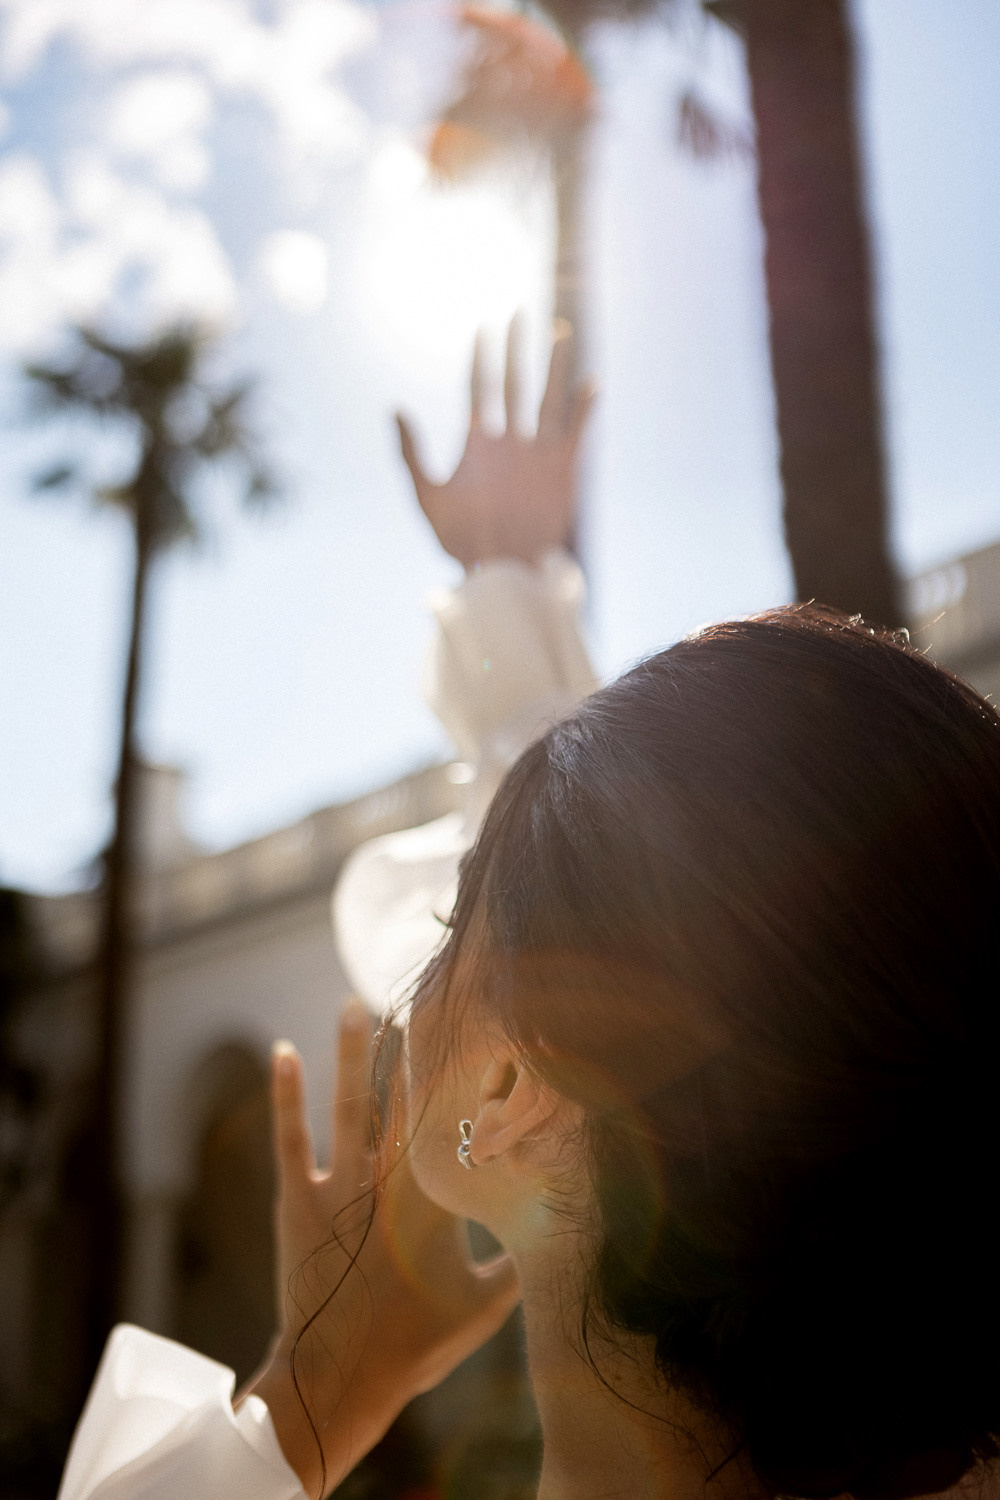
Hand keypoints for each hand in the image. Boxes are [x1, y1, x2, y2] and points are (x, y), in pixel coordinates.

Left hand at [242, 1001, 518, 1498]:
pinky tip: (283, 1051)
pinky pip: (291, 1137)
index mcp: (436, 1200)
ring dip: (355, 1052)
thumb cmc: (414, 1346)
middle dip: (416, 1046)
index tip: (482, 1032)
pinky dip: (287, 1093)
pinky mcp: (299, 1200)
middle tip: (424, 995)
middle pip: (405, 1099)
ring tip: (356, 1003)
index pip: (457, 1124)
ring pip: (351, 1105)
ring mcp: (341, 1187)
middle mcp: (388, 1181)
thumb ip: (519, 1263)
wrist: (338, 1381)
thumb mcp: (483, 1307)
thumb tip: (563, 1230)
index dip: (468, 1076)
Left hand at [397, 317, 594, 570]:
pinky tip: (592, 382)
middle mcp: (509, 441)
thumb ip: (411, 453)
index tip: (480, 327)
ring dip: (553, 365)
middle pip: (513, 382)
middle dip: (515, 348)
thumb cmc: (459, 540)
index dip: (479, 357)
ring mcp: (537, 452)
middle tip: (518, 311)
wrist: (499, 569)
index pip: (478, 388)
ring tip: (559, 330)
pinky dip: (584, 407)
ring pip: (547, 396)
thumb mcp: (426, 496)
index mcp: (478, 443)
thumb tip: (395, 409)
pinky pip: (577, 430)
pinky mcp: (562, 468)